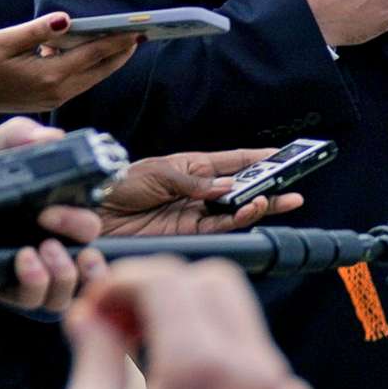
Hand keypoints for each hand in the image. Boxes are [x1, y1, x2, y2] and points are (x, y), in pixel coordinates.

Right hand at [0, 12, 139, 115]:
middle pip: (101, 69)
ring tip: (123, 42)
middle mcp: (58, 91)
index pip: (94, 55)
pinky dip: (90, 67)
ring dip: (108, 61)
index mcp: (49, 76)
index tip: (137, 29)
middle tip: (139, 35)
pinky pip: (80, 82)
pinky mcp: (49, 100)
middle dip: (120, 52)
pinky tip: (92, 53)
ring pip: (92, 78)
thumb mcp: (3, 40)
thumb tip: (66, 19)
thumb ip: (37, 31)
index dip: (117, 41)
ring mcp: (55, 98)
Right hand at [53, 259, 329, 388]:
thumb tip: (94, 316)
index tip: (102, 304)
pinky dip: (236, 383)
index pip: (171, 280)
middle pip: (220, 288)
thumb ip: (95, 355)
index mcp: (203, 370)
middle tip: (128, 329)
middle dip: (169, 295)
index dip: (126, 282)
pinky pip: (272, 382)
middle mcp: (261, 378)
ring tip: (160, 381)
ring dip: (203, 339)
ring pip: (248, 334)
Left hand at [98, 149, 304, 236]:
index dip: (261, 158)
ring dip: (263, 204)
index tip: (287, 155)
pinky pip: (222, 226)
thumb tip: (229, 189)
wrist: (90, 212)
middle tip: (297, 179)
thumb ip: (196, 182)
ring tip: (284, 198)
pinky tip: (253, 209)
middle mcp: (200, 190)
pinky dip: (240, 219)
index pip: (235, 161)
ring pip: (239, 209)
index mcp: (194, 167)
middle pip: (244, 187)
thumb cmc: (118, 183)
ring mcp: (196, 212)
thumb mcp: (159, 172)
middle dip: (271, 183)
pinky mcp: (190, 233)